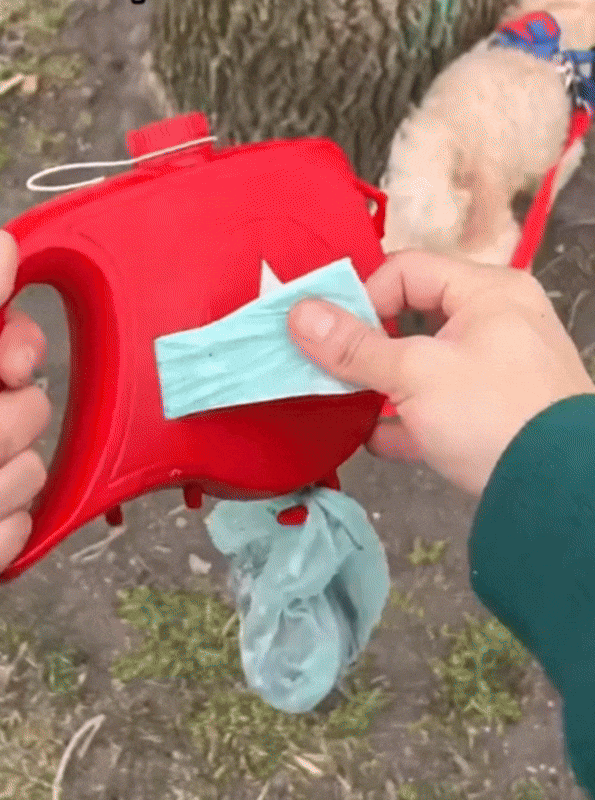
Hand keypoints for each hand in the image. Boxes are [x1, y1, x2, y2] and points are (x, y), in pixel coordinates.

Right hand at [288, 250, 594, 495]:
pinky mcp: (489, 414)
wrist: (555, 492)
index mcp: (486, 292)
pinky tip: (376, 439)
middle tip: (334, 368)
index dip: (363, 298)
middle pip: (410, 318)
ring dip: (380, 385)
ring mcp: (493, 371)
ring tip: (347, 403)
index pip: (405, 271)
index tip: (335, 338)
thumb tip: (297, 314)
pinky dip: (404, 419)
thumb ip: (354, 346)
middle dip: (367, 347)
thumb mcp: (414, 374)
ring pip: (419, 365)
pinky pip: (434, 405)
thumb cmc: (490, 414)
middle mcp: (494, 322)